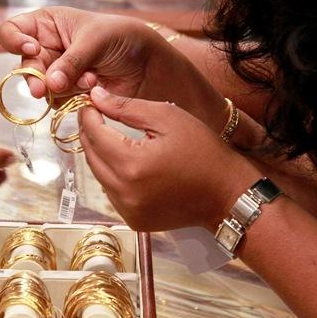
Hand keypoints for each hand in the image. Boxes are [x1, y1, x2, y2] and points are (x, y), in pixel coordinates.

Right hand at [0, 7, 158, 98]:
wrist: (148, 65)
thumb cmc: (121, 38)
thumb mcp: (95, 41)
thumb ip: (71, 61)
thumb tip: (50, 83)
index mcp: (47, 24)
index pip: (13, 30)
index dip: (14, 40)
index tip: (30, 49)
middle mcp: (46, 47)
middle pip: (23, 64)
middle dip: (34, 76)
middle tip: (41, 88)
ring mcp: (55, 72)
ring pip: (40, 86)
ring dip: (64, 87)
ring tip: (91, 79)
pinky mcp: (65, 93)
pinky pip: (56, 101)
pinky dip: (73, 97)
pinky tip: (93, 88)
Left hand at [78, 87, 259, 231]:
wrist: (228, 194)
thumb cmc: (203, 151)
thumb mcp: (168, 117)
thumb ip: (126, 107)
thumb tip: (95, 96)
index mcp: (132, 164)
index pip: (94, 134)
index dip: (88, 115)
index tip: (90, 103)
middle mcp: (124, 192)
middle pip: (91, 156)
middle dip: (90, 133)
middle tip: (96, 116)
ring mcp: (128, 209)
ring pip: (98, 175)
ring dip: (100, 154)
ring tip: (111, 135)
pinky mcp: (134, 220)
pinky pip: (111, 192)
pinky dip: (112, 175)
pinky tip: (125, 161)